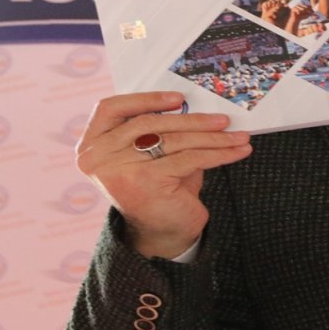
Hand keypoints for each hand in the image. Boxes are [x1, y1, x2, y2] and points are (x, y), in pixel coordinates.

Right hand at [75, 92, 251, 258]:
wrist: (162, 232)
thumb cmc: (158, 185)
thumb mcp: (151, 153)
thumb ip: (159, 128)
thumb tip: (196, 102)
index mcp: (90, 145)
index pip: (110, 108)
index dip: (144, 99)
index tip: (179, 97)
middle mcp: (96, 157)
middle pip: (150, 123)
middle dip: (193, 120)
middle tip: (224, 119)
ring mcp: (118, 170)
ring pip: (174, 141)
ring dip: (213, 137)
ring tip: (238, 135)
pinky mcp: (145, 182)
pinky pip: (190, 159)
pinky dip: (219, 154)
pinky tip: (237, 151)